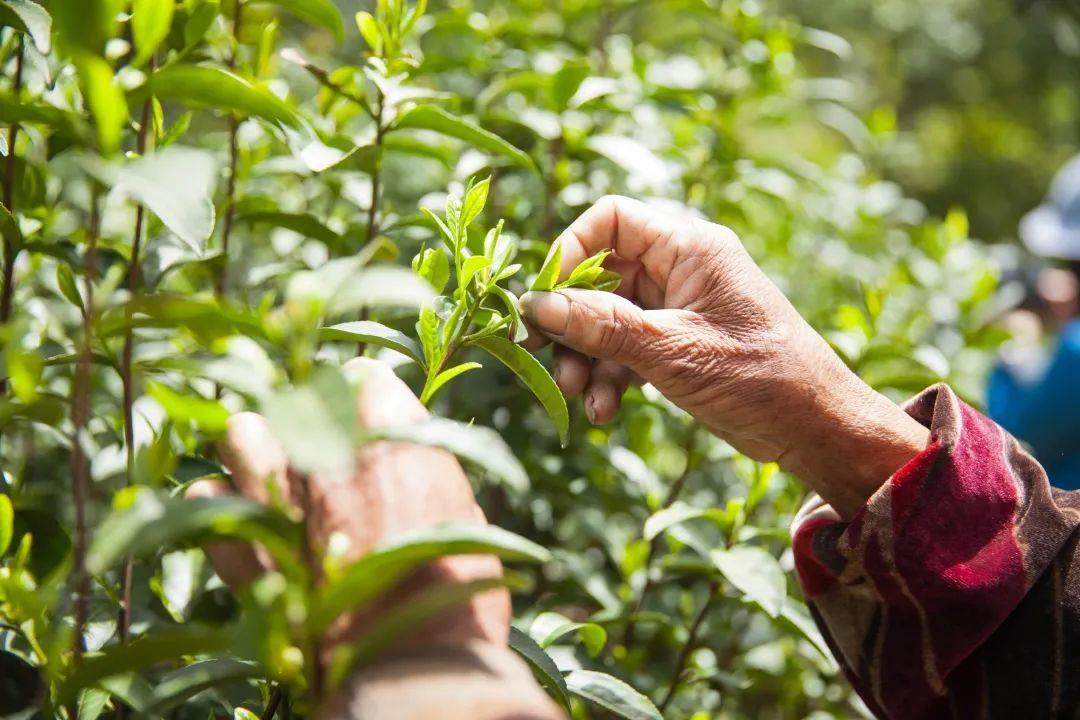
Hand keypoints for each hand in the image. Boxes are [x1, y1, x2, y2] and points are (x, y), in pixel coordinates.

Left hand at [188, 358, 561, 719]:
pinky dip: (215, 504)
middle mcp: (332, 454)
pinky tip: (234, 516)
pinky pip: (204, 502)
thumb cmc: (458, 600)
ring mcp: (279, 497)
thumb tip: (411, 463)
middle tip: (314, 437)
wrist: (411, 671)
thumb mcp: (464, 522)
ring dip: (254, 443)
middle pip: (298, 396)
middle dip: (305, 412)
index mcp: (395, 441)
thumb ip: (430, 477)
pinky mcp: (243, 550)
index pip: (368, 378)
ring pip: (242, 433)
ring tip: (265, 462)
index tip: (365, 409)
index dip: (367, 394)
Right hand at [521, 196, 928, 515]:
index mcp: (690, 248)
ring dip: (587, 356)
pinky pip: (628, 347)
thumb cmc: (759, 377)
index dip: (570, 252)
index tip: (545, 299)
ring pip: (609, 317)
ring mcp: (680, 307)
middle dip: (571, 320)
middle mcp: (682, 268)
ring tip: (578, 395)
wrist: (816, 427)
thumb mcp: (672, 352)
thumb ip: (602, 327)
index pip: (611, 219)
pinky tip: (604, 411)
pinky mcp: (680, 344)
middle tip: (540, 353)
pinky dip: (612, 375)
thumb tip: (537, 306)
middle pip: (602, 275)